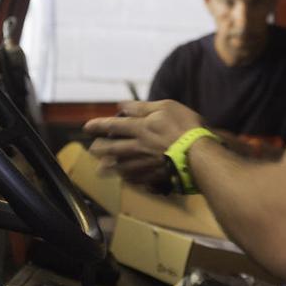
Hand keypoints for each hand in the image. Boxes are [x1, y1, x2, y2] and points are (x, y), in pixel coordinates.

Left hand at [84, 100, 202, 183]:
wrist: (198, 154)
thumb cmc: (185, 126)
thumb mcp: (166, 107)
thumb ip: (142, 107)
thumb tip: (121, 105)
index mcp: (140, 128)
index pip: (113, 126)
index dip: (98, 125)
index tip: (86, 127)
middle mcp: (138, 147)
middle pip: (113, 149)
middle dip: (100, 149)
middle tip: (92, 150)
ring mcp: (146, 164)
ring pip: (121, 167)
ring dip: (109, 168)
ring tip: (101, 170)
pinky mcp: (155, 177)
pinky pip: (137, 180)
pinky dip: (129, 180)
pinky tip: (126, 180)